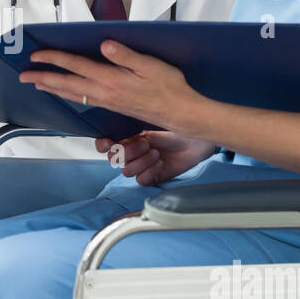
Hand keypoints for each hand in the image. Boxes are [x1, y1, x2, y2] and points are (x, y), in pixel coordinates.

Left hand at [20, 40, 209, 135]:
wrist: (180, 113)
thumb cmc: (169, 87)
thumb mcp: (150, 65)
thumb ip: (126, 55)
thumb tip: (105, 45)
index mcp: (111, 79)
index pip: (75, 66)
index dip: (53, 59)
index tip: (36, 54)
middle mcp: (104, 92)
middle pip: (66, 84)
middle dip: (42, 78)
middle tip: (23, 76)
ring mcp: (107, 101)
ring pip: (72, 94)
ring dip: (52, 88)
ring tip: (37, 84)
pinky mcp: (112, 106)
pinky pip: (82, 100)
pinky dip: (68, 95)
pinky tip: (65, 94)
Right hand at [96, 131, 214, 184]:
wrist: (196, 141)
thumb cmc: (176, 129)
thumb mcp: (152, 124)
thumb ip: (132, 125)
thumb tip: (118, 118)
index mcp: (128, 137)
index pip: (105, 145)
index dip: (103, 145)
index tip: (109, 142)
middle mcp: (132, 152)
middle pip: (114, 159)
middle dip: (129, 151)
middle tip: (146, 144)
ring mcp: (141, 165)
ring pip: (126, 171)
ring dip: (141, 162)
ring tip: (156, 153)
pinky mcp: (152, 177)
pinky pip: (140, 180)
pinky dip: (149, 172)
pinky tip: (160, 163)